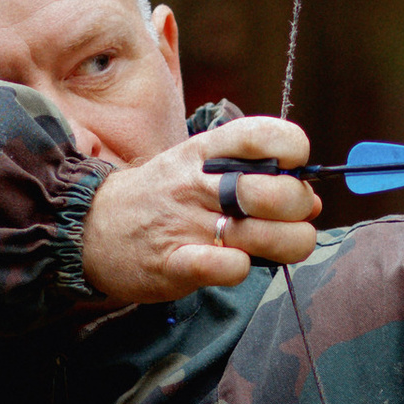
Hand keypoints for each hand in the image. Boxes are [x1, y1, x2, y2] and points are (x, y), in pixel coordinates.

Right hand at [79, 117, 320, 300]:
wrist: (90, 227)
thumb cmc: (159, 197)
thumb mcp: (198, 168)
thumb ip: (253, 178)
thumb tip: (313, 200)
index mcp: (205, 152)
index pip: (261, 135)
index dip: (292, 147)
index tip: (296, 165)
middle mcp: (198, 184)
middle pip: (275, 192)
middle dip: (300, 209)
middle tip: (294, 218)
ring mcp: (185, 224)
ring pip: (262, 234)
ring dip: (286, 243)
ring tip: (278, 245)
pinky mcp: (174, 264)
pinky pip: (226, 267)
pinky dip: (241, 268)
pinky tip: (237, 264)